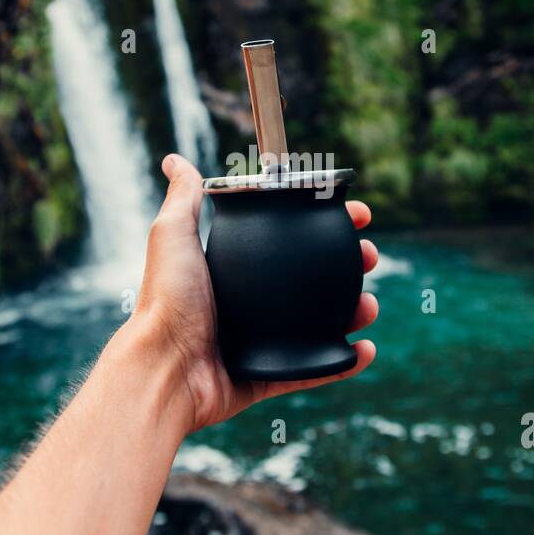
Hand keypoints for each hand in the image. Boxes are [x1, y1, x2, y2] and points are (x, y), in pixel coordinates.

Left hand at [130, 153, 377, 432]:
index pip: (288, 241)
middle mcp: (249, 305)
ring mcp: (262, 342)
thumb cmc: (165, 302)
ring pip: (320, 324)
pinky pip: (315, 368)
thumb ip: (182, 199)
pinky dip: (344, 361)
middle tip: (368, 257)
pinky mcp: (270, 375)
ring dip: (353, 311)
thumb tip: (175, 159)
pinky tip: (365, 348)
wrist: (164, 367)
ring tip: (369, 304)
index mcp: (234, 271)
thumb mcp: (173, 237)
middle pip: (312, 280)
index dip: (323, 224)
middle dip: (348, 266)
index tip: (354, 214)